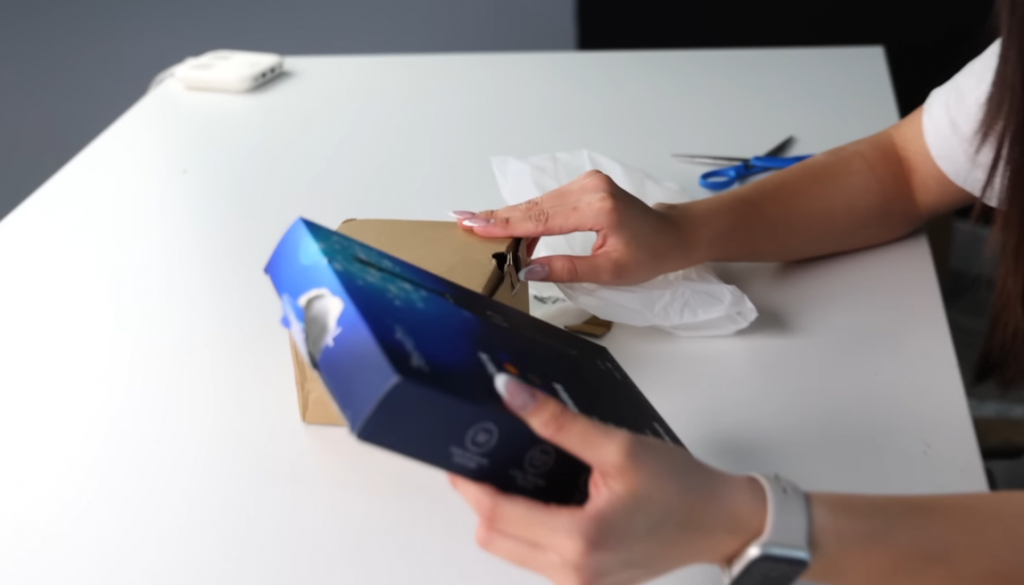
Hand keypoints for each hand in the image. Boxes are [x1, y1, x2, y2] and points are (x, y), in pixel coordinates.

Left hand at [450, 374, 765, 584]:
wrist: (722, 523)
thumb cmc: (681, 488)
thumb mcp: (617, 446)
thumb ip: (558, 422)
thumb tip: (511, 393)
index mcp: (580, 540)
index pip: (498, 516)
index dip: (470, 486)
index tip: (457, 459)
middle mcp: (574, 572)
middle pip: (495, 540)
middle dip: (480, 502)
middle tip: (479, 463)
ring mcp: (580, 583)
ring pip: (511, 552)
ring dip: (501, 518)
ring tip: (509, 475)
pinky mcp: (588, 582)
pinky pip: (536, 559)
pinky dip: (525, 531)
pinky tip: (538, 499)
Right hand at [451, 171, 700, 284]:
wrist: (672, 234)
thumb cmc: (648, 255)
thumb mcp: (609, 271)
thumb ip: (567, 269)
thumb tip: (528, 270)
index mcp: (598, 207)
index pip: (541, 219)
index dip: (504, 224)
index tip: (473, 223)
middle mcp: (589, 187)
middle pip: (534, 206)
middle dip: (497, 217)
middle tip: (461, 219)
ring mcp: (586, 182)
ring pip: (538, 203)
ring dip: (510, 217)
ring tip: (477, 225)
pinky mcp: (584, 185)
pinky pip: (548, 202)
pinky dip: (528, 215)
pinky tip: (507, 225)